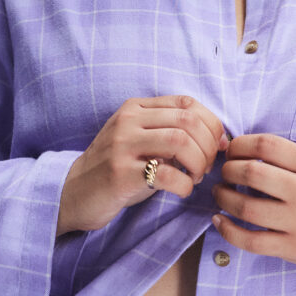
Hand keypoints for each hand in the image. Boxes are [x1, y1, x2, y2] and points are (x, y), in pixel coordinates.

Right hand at [56, 94, 229, 236]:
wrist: (74, 192)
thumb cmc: (118, 170)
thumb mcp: (142, 141)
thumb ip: (173, 132)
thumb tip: (220, 140)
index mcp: (136, 107)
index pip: (188, 102)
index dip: (212, 125)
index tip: (216, 147)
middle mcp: (128, 121)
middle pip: (188, 121)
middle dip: (208, 146)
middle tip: (207, 167)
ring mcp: (122, 146)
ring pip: (180, 142)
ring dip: (199, 163)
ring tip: (195, 177)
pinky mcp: (120, 174)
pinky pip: (167, 174)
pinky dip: (184, 185)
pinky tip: (181, 190)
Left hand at [210, 134, 295, 275]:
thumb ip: (287, 158)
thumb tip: (239, 149)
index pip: (267, 145)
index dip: (240, 145)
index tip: (232, 151)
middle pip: (252, 173)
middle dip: (228, 171)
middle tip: (225, 173)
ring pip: (247, 208)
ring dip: (224, 198)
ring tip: (221, 194)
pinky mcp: (293, 248)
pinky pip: (251, 241)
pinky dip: (228, 230)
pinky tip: (220, 221)